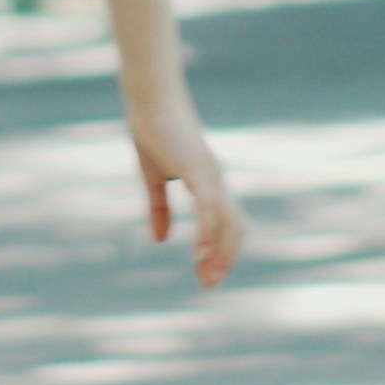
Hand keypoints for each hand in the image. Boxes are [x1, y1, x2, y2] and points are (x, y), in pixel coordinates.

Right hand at [128, 90, 241, 289]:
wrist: (150, 98)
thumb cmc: (153, 131)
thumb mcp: (152, 178)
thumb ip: (158, 210)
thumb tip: (160, 241)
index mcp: (209, 183)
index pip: (226, 224)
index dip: (220, 252)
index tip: (206, 277)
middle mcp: (216, 181)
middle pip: (235, 228)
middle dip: (225, 259)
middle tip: (208, 286)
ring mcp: (210, 175)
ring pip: (227, 221)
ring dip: (219, 252)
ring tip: (206, 276)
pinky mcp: (198, 168)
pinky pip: (209, 206)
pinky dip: (208, 231)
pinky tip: (200, 252)